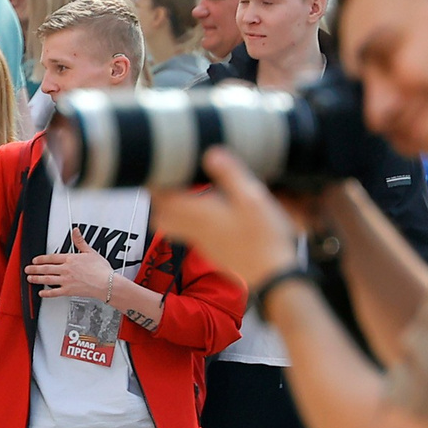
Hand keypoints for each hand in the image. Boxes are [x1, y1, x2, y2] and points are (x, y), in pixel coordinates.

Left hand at [26, 226, 117, 301]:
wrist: (106, 283)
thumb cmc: (101, 269)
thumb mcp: (90, 252)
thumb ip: (80, 241)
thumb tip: (76, 231)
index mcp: (70, 259)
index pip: (51, 257)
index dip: (41, 259)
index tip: (35, 260)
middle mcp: (65, 269)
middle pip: (46, 268)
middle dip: (34, 268)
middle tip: (27, 269)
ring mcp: (66, 281)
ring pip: (47, 279)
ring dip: (37, 279)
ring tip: (30, 279)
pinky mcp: (69, 291)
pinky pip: (54, 292)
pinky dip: (46, 293)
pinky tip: (41, 293)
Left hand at [150, 147, 302, 288]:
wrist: (272, 275)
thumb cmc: (263, 237)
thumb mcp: (251, 198)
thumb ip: (230, 175)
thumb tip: (210, 153)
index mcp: (197, 213)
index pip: (161, 199)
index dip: (155, 183)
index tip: (160, 168)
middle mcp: (193, 228)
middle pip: (160, 214)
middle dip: (160, 197)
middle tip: (170, 180)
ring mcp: (201, 241)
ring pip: (173, 225)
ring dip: (173, 208)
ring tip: (187, 192)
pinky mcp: (212, 249)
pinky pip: (189, 232)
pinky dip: (189, 219)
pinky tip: (209, 210)